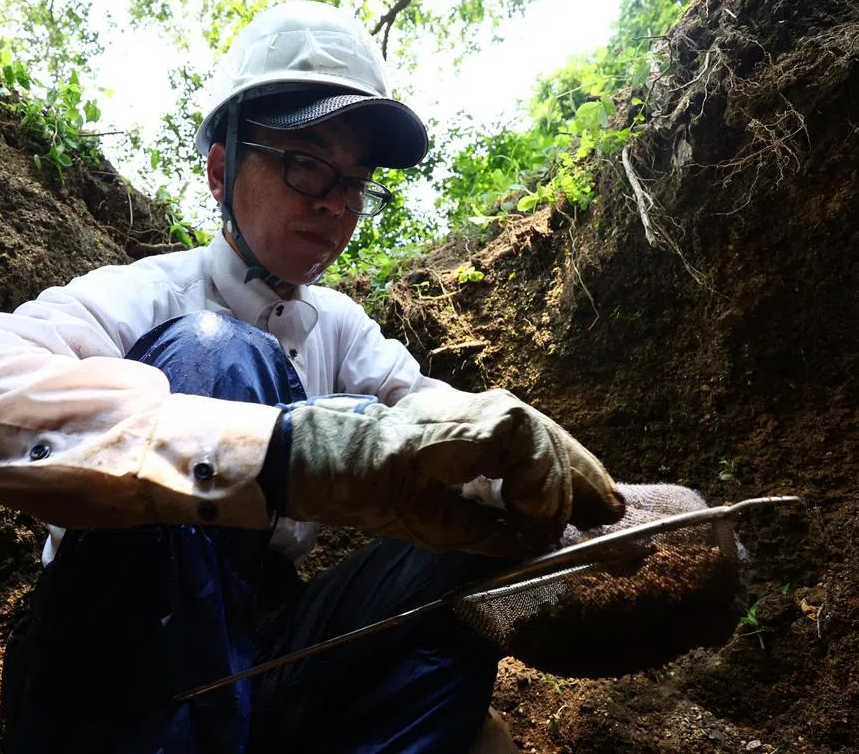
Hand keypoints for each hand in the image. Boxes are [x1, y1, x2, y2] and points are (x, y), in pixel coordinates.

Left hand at [280, 389, 623, 553]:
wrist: (341, 460)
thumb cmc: (377, 492)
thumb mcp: (431, 525)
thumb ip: (489, 531)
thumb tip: (537, 542)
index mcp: (455, 429)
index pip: (523, 438)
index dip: (542, 484)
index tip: (540, 527)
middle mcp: (472, 407)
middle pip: (542, 434)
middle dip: (576, 481)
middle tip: (607, 519)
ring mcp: (476, 407)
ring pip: (541, 431)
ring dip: (573, 469)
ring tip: (606, 504)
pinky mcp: (478, 417)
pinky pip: (528, 434)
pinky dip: (553, 460)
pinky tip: (572, 487)